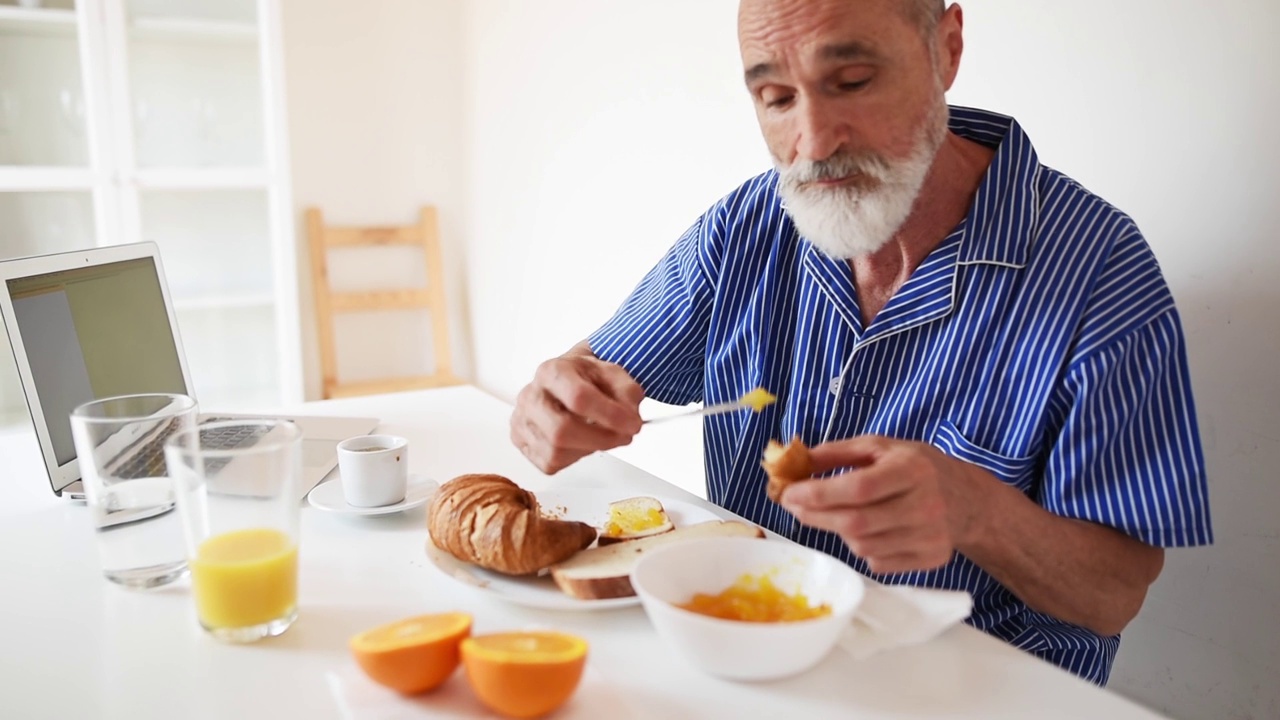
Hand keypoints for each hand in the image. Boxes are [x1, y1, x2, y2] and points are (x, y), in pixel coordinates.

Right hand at [510, 353, 643, 473]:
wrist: (565, 380)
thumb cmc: (586, 378)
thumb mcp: (613, 374)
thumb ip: (627, 391)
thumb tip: (630, 417)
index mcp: (552, 371)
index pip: (579, 397)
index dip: (610, 416)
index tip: (633, 424)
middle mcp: (530, 395)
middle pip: (561, 431)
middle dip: (599, 440)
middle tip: (622, 437)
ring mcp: (521, 420)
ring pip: (555, 452)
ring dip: (589, 449)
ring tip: (602, 436)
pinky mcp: (520, 441)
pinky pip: (549, 463)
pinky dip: (573, 458)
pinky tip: (582, 442)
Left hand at [779, 435, 981, 573]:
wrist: (968, 500)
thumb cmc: (918, 468)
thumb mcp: (882, 447)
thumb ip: (839, 452)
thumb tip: (798, 461)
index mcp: (912, 470)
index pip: (858, 488)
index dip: (818, 494)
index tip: (789, 493)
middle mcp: (925, 505)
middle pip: (856, 522)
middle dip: (815, 516)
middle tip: (793, 507)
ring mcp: (929, 537)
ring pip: (863, 546)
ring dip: (838, 531)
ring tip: (836, 515)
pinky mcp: (930, 559)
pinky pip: (879, 563)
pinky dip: (863, 548)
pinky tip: (868, 531)